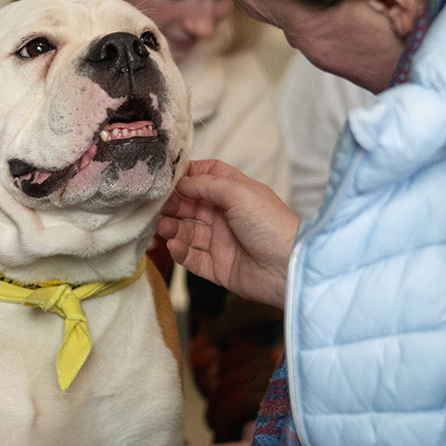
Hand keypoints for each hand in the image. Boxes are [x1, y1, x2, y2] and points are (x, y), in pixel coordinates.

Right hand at [155, 159, 298, 306]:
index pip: (206, 178)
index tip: (168, 179)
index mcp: (235, 194)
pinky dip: (180, 252)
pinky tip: (174, 245)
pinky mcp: (218, 267)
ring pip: (187, 232)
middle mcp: (226, 216)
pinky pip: (192, 258)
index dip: (187, 177)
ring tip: (163, 227)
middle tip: (157, 206)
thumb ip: (208, 184)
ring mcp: (221, 243)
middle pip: (191, 205)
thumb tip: (182, 182)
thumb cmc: (270, 224)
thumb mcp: (239, 192)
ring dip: (172, 228)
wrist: (287, 267)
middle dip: (173, 204)